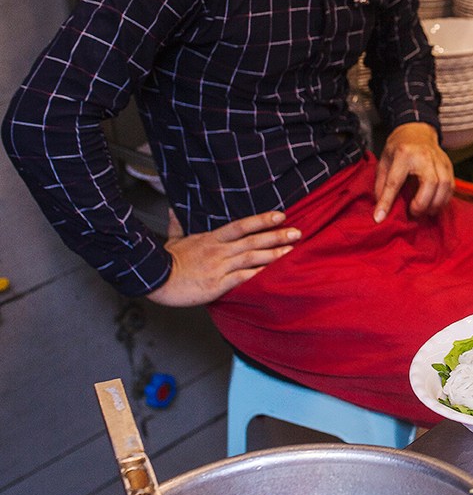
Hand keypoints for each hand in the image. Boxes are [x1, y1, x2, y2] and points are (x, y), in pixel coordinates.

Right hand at [146, 211, 299, 306]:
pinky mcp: (216, 284)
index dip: (262, 219)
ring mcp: (218, 267)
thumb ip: (178, 225)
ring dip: (273, 254)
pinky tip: (272, 273)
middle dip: (276, 236)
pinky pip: (241, 278)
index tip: (280, 215)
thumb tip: (173, 210)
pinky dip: (257, 275)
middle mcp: (218, 251)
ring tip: (291, 250)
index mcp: (211, 239)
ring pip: (251, 258)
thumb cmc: (164, 261)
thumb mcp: (173, 240)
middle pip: (252, 240)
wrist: (153, 279)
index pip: (241, 226)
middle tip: (297, 232)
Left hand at [374, 122, 453, 220]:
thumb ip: (381, 184)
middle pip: (430, 183)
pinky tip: (435, 205)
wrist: (417, 131)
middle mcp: (424, 156)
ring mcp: (439, 159)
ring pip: (444, 185)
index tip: (380, 217)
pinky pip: (451, 186)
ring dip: (435, 203)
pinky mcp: (448, 165)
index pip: (395, 181)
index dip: (387, 202)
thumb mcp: (384, 161)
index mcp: (404, 153)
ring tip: (426, 212)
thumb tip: (380, 209)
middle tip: (413, 213)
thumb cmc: (399, 147)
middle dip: (422, 203)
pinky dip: (444, 199)